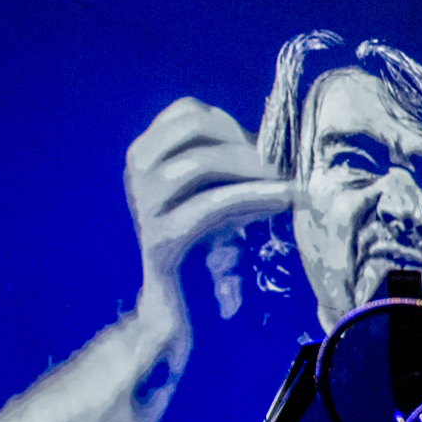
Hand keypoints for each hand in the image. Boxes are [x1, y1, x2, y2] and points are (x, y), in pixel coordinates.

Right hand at [124, 98, 295, 346]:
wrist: (171, 309)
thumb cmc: (203, 245)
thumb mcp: (213, 191)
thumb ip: (230, 161)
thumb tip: (276, 135)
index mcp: (144, 154)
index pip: (188, 111)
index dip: (231, 123)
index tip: (263, 149)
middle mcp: (136, 172)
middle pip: (194, 127)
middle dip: (243, 142)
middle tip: (280, 166)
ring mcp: (144, 204)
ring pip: (200, 162)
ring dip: (250, 168)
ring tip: (285, 183)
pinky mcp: (161, 239)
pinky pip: (210, 205)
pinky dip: (253, 196)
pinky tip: (283, 199)